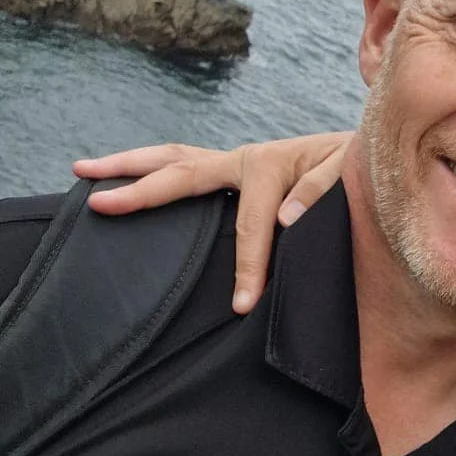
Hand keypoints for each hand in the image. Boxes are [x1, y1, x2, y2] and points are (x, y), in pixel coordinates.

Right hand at [73, 133, 352, 312]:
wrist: (373, 152)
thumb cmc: (362, 170)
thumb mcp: (351, 176)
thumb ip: (322, 191)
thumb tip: (286, 218)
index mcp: (269, 165)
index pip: (249, 224)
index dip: (247, 265)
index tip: (243, 304)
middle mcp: (245, 158)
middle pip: (181, 173)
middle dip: (140, 191)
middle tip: (98, 203)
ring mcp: (236, 160)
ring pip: (173, 159)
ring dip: (128, 165)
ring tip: (83, 171)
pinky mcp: (237, 168)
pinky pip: (188, 166)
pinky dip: (155, 169)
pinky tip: (128, 177)